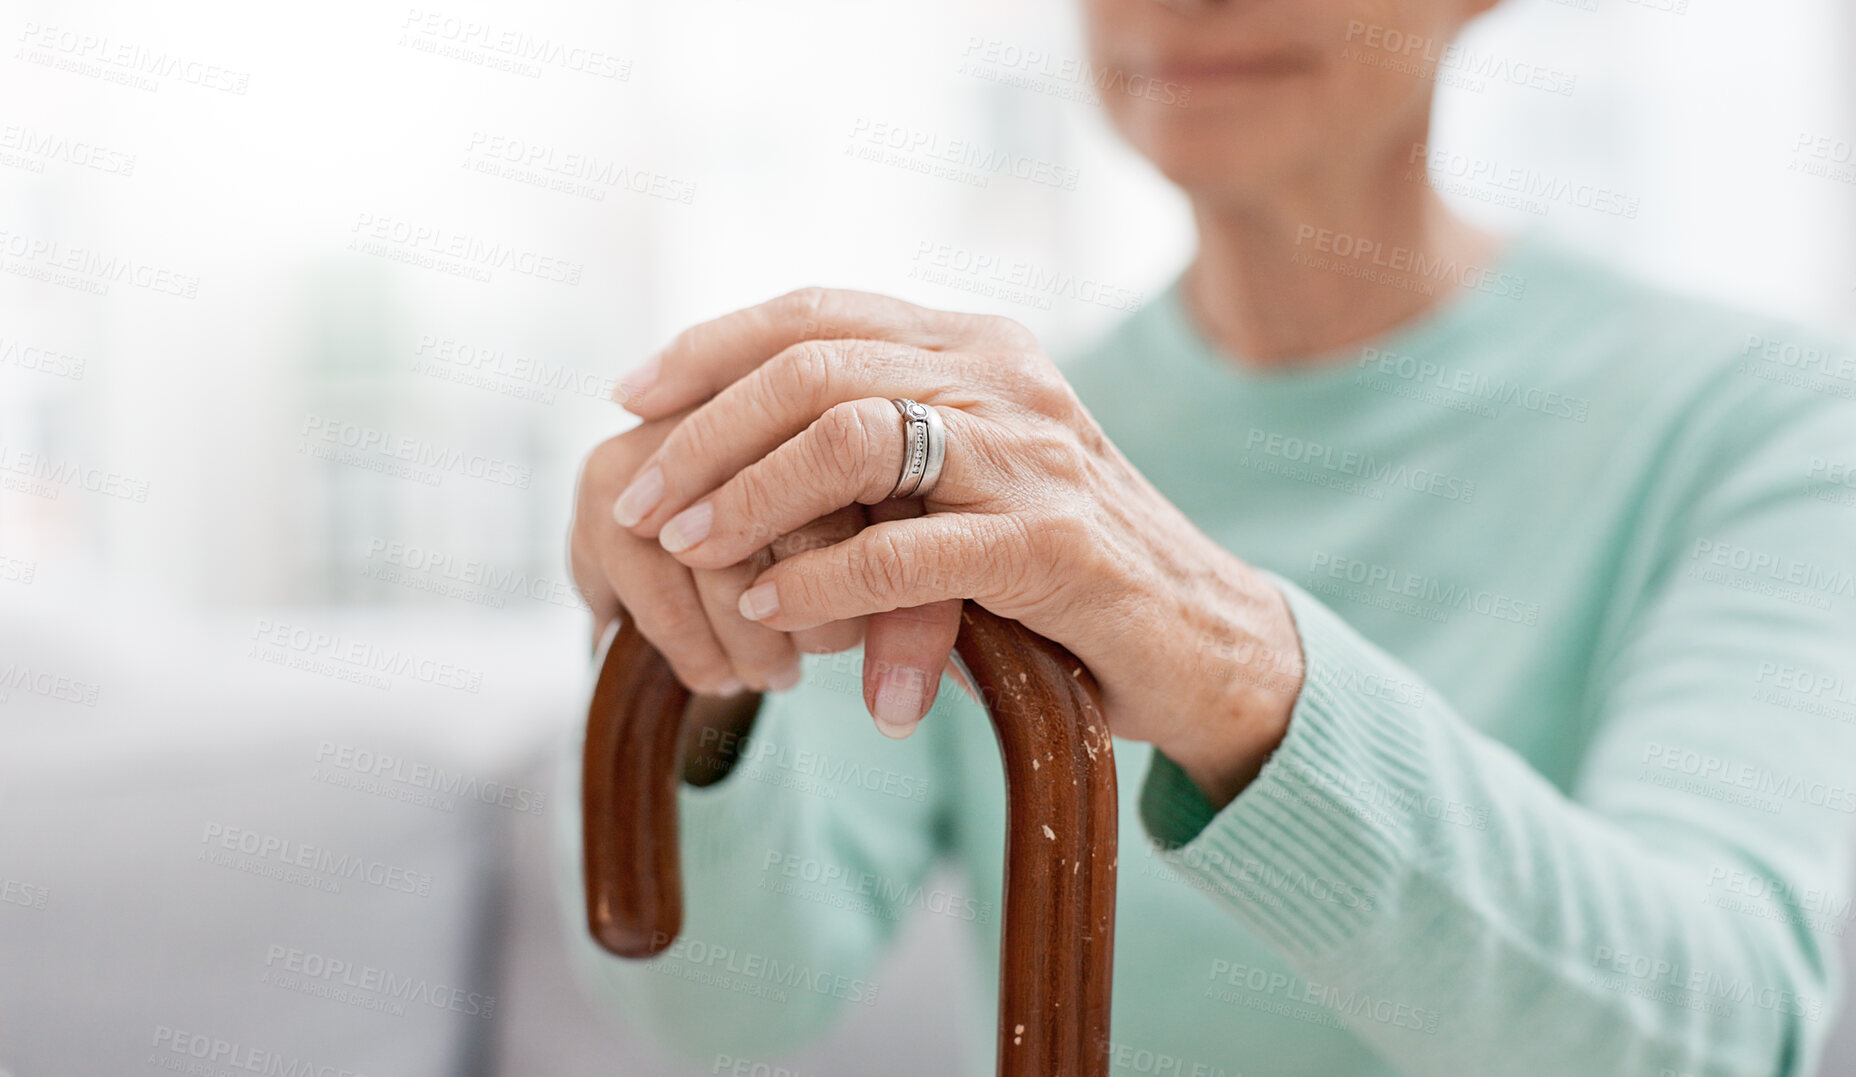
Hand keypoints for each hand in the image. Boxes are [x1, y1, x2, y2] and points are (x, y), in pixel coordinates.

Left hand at [609, 288, 1306, 804]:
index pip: (819, 311)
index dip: (712, 347)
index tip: (633, 395)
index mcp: (979, 347)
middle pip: (815, 362)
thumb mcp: (963, 481)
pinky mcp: (1054, 549)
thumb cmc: (1058, 569)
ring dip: (746, 496)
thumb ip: (878, 448)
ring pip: (851, 435)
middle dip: (705, 431)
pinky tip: (770, 610)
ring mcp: (1036, 458)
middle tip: (640, 498)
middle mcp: (1007, 378)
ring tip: (687, 548)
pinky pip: (906, 550)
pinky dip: (819, 580)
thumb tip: (724, 453)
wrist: (1203, 640)